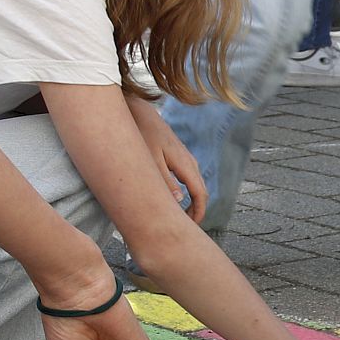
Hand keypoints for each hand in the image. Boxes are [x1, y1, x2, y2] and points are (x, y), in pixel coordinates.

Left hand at [129, 95, 206, 220]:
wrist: (138, 111)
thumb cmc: (141, 134)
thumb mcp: (150, 161)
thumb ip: (164, 182)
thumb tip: (178, 202)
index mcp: (185, 164)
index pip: (200, 194)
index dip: (198, 213)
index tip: (191, 228)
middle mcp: (189, 161)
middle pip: (200, 191)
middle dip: (195, 211)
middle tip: (183, 227)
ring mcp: (185, 157)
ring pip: (194, 185)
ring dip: (190, 202)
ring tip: (178, 216)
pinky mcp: (177, 155)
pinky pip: (187, 178)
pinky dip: (185, 192)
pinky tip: (173, 198)